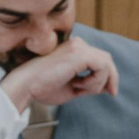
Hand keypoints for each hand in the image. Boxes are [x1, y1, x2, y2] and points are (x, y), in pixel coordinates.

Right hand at [0, 38, 118, 111]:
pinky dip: (95, 80)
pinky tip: (78, 84)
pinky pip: (101, 67)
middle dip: (111, 78)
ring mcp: (78, 47)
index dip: (108, 76)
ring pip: (106, 64)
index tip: (110, 92)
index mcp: (74, 50)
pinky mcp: (79, 53)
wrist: (26, 85)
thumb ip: (89, 85)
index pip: (99, 59)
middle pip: (106, 59)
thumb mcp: (72, 88)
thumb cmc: (43, 88)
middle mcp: (78, 45)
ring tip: (80, 89)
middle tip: (111, 94)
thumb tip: (107, 87)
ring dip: (98, 82)